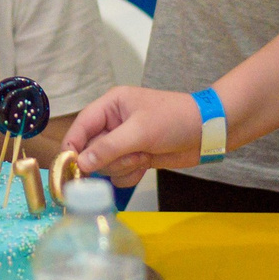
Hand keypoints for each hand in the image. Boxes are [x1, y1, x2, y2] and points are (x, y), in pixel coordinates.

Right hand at [64, 86, 207, 185]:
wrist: (208, 132)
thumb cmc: (175, 120)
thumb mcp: (140, 132)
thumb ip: (108, 148)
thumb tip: (81, 163)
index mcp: (111, 105)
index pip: (81, 127)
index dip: (73, 147)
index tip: (70, 167)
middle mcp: (114, 123)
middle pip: (91, 150)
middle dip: (109, 159)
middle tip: (131, 155)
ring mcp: (125, 142)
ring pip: (106, 165)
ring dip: (123, 166)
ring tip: (144, 157)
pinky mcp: (136, 157)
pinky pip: (120, 174)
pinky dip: (131, 174)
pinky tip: (147, 164)